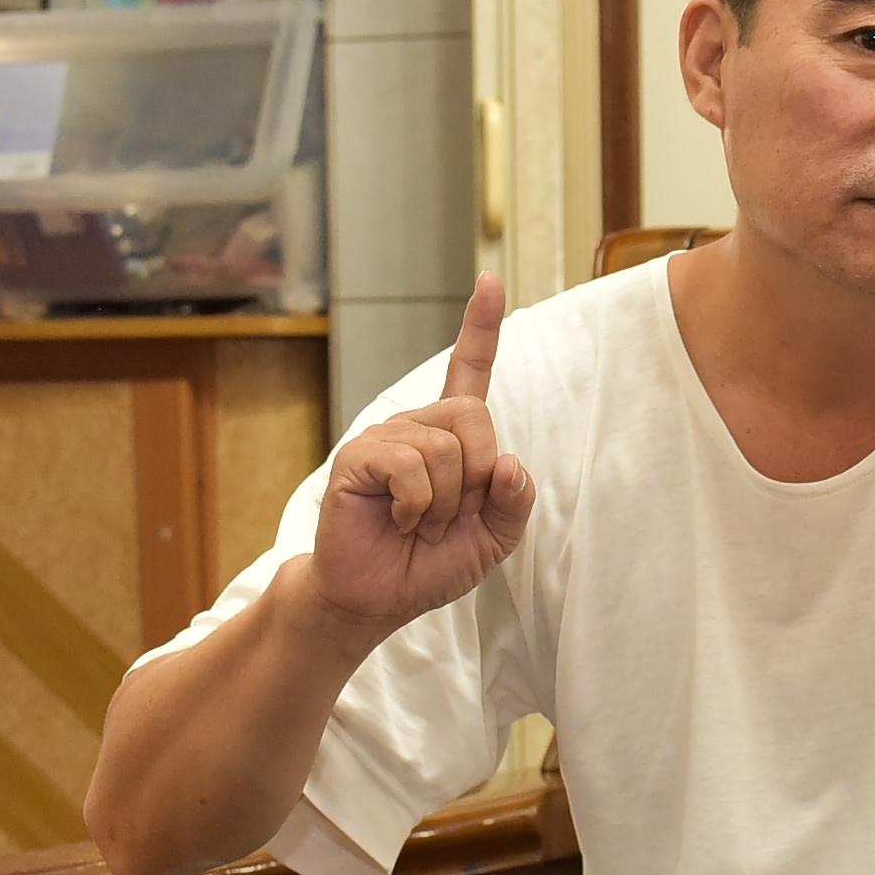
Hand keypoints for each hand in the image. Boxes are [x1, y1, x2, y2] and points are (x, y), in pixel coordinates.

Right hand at [309, 273, 533, 635]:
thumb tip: (507, 460)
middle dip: (477, 476)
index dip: (482, 325)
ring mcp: (384, 437)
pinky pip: (412, 467)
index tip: (489, 279)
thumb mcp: (496, 536)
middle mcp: (417, 425)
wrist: (380, 596)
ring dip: (447, 501)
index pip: (470, 369)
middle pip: (475, 416)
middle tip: (448, 513)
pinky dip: (419, 506)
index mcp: (451, 436)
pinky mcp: (358, 458)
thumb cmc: (432, 561)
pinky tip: (399, 519)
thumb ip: (516, 499)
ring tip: (418, 522)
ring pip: (447, 447)